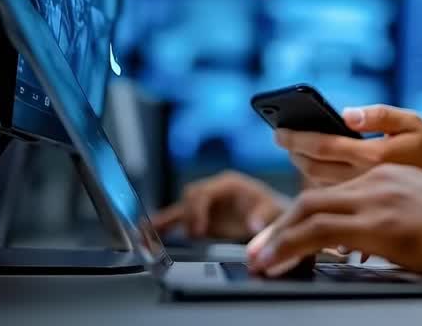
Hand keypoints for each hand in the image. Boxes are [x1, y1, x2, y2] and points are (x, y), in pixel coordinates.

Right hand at [150, 170, 286, 240]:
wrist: (275, 219)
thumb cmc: (274, 211)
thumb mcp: (273, 210)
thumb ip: (263, 215)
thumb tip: (252, 224)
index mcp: (228, 183)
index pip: (204, 191)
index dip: (197, 210)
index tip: (197, 231)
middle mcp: (213, 190)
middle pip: (189, 197)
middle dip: (186, 216)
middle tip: (192, 237)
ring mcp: (205, 204)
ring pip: (179, 207)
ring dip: (165, 221)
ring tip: (147, 236)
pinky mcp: (199, 218)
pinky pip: (176, 219)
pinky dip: (162, 227)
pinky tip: (146, 236)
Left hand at [246, 165, 421, 280]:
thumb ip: (416, 206)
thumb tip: (406, 229)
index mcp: (395, 177)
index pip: (335, 195)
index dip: (303, 218)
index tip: (284, 239)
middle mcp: (381, 182)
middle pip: (313, 200)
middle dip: (279, 228)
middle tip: (258, 253)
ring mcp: (380, 201)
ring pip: (309, 212)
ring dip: (277, 239)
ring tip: (259, 262)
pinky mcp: (382, 226)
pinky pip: (320, 232)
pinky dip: (290, 247)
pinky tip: (277, 263)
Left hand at [274, 104, 421, 184]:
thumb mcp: (414, 122)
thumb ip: (379, 116)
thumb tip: (347, 114)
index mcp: (374, 155)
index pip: (324, 145)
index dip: (297, 137)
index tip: (279, 130)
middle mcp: (365, 179)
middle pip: (313, 168)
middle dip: (294, 152)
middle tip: (283, 137)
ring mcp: (364, 198)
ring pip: (320, 184)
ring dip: (303, 167)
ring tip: (297, 152)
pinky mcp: (367, 210)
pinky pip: (333, 196)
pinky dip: (319, 182)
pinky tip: (317, 171)